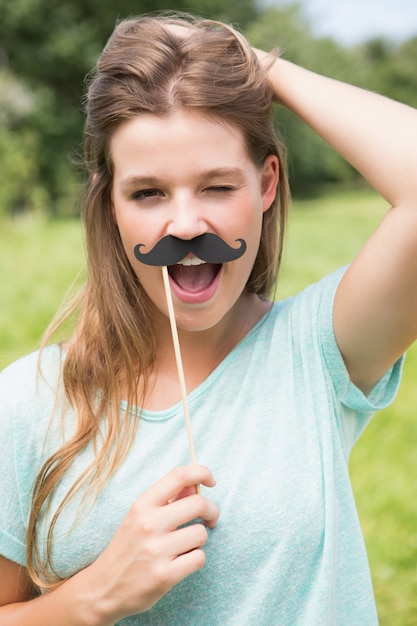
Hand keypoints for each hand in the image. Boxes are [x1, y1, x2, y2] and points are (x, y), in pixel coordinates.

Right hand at [87, 465, 218, 622]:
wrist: (102, 589)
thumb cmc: (127, 549)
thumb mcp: (140, 517)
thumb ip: (168, 499)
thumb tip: (195, 485)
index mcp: (142, 504)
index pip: (179, 476)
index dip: (202, 472)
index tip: (210, 482)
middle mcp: (148, 524)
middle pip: (199, 503)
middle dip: (212, 511)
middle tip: (210, 519)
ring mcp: (156, 550)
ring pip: (201, 533)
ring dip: (199, 540)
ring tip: (185, 546)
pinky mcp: (164, 576)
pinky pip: (199, 558)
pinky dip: (195, 559)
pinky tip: (182, 562)